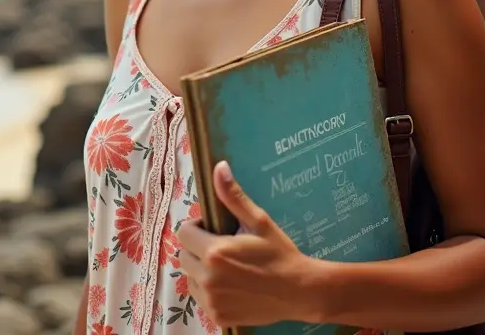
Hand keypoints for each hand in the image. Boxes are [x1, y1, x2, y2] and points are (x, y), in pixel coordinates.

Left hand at [176, 161, 327, 326]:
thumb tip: (219, 168)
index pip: (184, 232)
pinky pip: (199, 297)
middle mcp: (208, 278)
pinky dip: (209, 290)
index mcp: (215, 252)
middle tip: (223, 248)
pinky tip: (231, 285)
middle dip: (198, 248)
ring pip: (190, 277)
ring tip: (227, 267)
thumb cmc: (280, 254)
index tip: (215, 230)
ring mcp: (211, 300)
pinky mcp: (216, 316)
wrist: (300, 292)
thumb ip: (233, 197)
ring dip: (201, 269)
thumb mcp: (259, 222)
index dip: (198, 228)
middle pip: (184, 255)